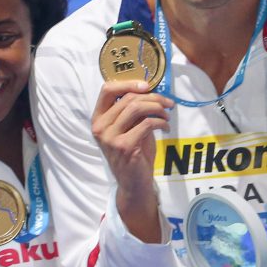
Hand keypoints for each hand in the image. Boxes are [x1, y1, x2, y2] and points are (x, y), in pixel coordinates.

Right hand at [91, 80, 173, 241]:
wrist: (134, 183)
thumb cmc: (134, 153)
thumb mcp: (130, 128)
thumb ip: (133, 111)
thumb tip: (150, 90)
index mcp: (98, 119)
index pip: (107, 90)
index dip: (128, 83)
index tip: (147, 85)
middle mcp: (100, 127)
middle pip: (128, 98)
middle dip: (153, 97)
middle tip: (168, 103)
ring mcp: (110, 137)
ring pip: (137, 108)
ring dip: (158, 108)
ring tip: (167, 115)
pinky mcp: (124, 146)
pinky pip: (147, 124)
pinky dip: (161, 122)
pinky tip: (166, 127)